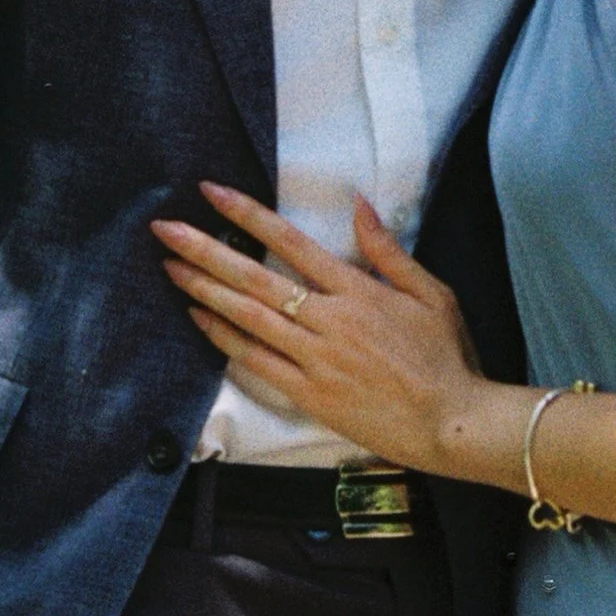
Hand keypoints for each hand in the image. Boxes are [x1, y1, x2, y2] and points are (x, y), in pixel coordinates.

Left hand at [154, 185, 484, 472]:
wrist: (451, 422)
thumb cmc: (445, 356)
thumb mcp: (431, 293)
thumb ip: (388, 251)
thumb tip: (359, 204)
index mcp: (358, 291)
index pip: (291, 243)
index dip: (248, 215)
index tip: (211, 193)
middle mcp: (329, 320)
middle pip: (255, 279)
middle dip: (205, 250)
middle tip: (165, 228)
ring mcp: (315, 359)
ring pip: (248, 318)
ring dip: (204, 291)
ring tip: (168, 267)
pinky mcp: (309, 394)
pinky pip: (256, 362)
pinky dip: (225, 339)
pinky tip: (199, 319)